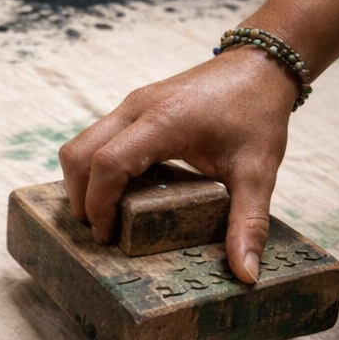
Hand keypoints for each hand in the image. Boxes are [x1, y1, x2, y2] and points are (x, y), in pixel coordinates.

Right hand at [57, 49, 297, 282]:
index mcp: (165, 121)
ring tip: (107, 214)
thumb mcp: (258, 171)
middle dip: (80, 197)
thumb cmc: (257, 114)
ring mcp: (131, 103)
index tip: (108, 236)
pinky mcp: (132, 106)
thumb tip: (246, 273)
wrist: (258, 66)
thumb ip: (248, 221)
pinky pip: (97, 136)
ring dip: (83, 180)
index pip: (108, 163)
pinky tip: (123, 190)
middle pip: (80, 152)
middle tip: (101, 231)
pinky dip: (95, 166)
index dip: (99, 204)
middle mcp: (137, 108)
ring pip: (81, 142)